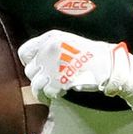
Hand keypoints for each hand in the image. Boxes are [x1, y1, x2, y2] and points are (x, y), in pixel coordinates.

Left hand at [17, 30, 132, 116]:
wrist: (108, 64)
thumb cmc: (89, 54)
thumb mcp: (67, 41)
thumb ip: (48, 48)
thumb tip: (34, 61)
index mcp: (50, 38)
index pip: (24, 51)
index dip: (29, 62)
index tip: (38, 67)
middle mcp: (48, 50)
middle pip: (30, 70)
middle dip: (38, 77)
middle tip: (50, 79)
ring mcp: (52, 66)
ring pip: (35, 84)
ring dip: (43, 89)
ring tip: (54, 88)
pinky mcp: (59, 81)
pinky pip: (46, 93)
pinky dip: (52, 95)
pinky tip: (61, 91)